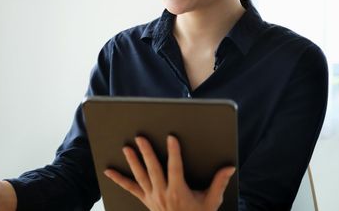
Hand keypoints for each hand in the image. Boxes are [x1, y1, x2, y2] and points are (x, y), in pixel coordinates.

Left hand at [104, 135, 234, 210]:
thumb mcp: (211, 202)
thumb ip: (219, 183)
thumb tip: (229, 167)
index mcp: (179, 192)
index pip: (175, 168)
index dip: (174, 152)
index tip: (171, 137)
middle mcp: (163, 194)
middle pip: (153, 169)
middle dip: (147, 152)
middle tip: (140, 138)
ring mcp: (152, 197)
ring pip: (140, 176)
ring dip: (132, 162)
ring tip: (126, 148)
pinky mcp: (145, 200)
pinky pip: (130, 189)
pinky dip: (119, 180)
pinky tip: (109, 171)